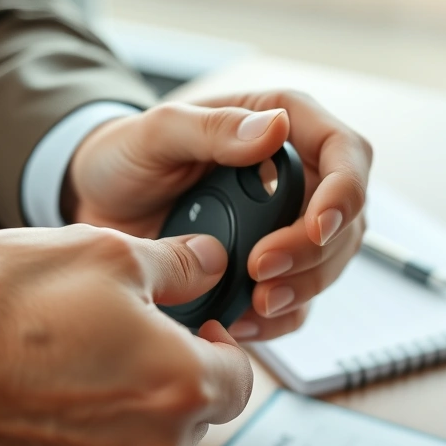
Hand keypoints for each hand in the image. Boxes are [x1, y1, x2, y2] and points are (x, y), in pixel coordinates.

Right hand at [0, 225, 251, 445]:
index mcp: (180, 386)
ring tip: (80, 355)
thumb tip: (208, 264)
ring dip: (133, 401)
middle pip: (196, 411)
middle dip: (175, 371)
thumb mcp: (105, 253)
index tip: (196, 326)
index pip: (241, 377)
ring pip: (150, 437)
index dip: (222, 345)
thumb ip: (178, 264)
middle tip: (128, 331)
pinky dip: (95, 429)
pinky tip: (54, 389)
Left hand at [67, 90, 371, 341]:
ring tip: (255, 301)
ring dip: (301, 288)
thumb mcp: (156, 133)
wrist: (98, 206)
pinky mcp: (270, 269)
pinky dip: (278, 317)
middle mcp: (296, 176)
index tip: (316, 227)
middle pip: (346, 219)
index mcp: (282, 126)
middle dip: (313, 252)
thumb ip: (212, 128)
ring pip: (329, 264)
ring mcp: (286, 226)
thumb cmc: (127, 156)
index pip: (346, 153)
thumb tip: (274, 129)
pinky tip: (243, 319)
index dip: (344, 192)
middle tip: (262, 270)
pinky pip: (297, 301)